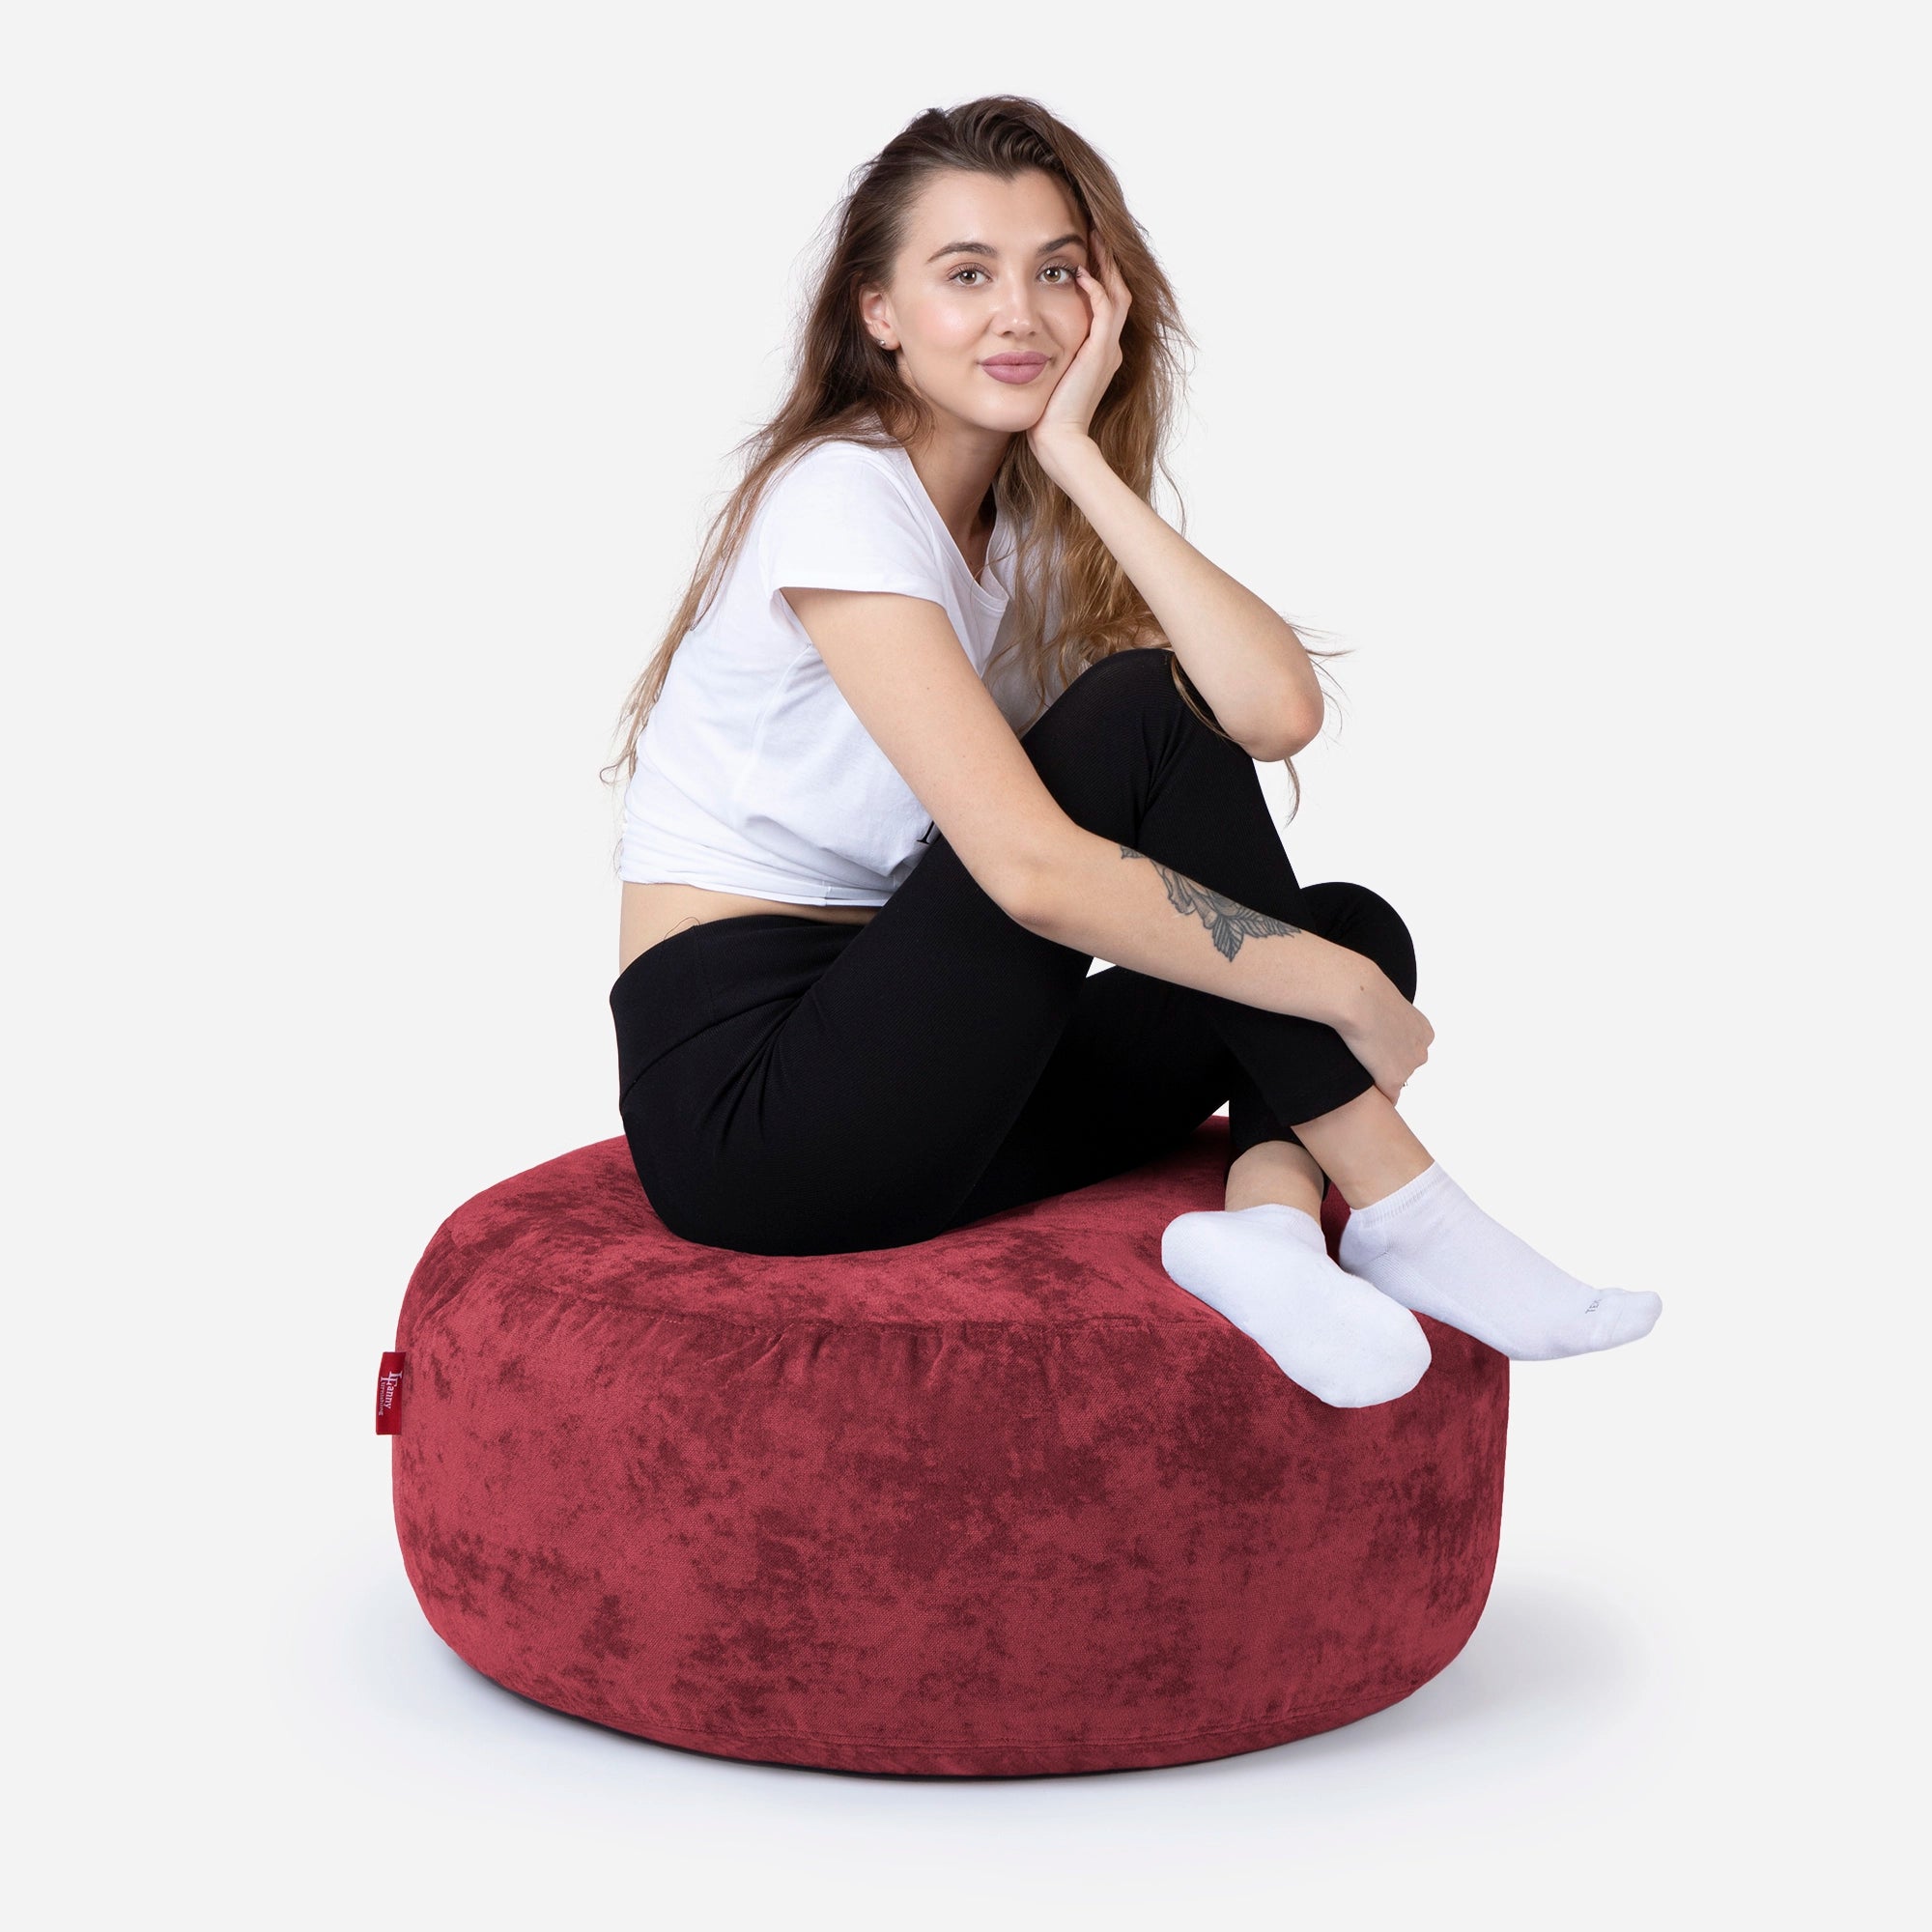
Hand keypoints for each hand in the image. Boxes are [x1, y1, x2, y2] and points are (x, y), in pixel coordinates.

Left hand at [1026, 231, 1130, 462]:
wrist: (1057, 441)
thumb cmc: (1044, 415)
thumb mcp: (1044, 375)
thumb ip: (1041, 352)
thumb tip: (1019, 335)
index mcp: (1097, 352)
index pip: (1103, 302)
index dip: (1095, 274)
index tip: (1078, 249)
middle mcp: (1107, 347)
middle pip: (1115, 291)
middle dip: (1104, 259)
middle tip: (1092, 229)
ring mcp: (1107, 349)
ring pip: (1115, 293)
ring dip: (1104, 263)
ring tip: (1092, 236)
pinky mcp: (1100, 353)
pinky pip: (1103, 309)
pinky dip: (1093, 288)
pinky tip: (1079, 270)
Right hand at [1331, 962, 1434, 1104]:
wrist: (1358, 998)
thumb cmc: (1365, 992)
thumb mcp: (1385, 1001)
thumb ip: (1387, 1014)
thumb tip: (1374, 1016)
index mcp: (1424, 1031)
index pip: (1410, 1049)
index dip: (1389, 1048)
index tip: (1372, 1042)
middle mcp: (1421, 1050)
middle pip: (1406, 1066)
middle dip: (1387, 1064)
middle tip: (1362, 1053)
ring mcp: (1409, 1067)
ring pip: (1395, 1080)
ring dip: (1380, 1078)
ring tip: (1357, 1065)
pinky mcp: (1393, 1080)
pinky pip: (1390, 1096)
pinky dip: (1378, 1095)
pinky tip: (1363, 1088)